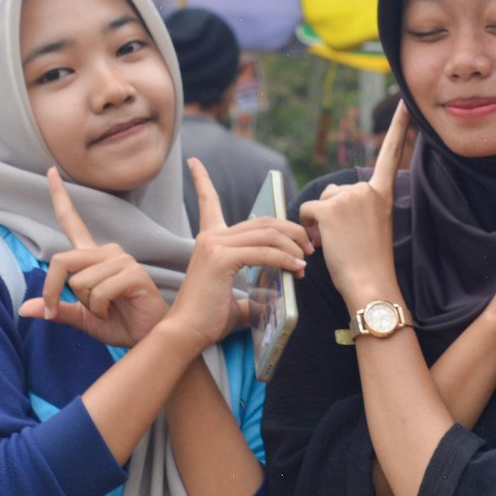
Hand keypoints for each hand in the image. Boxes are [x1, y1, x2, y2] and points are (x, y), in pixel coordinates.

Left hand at [19, 167, 166, 346]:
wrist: (148, 338)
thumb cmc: (119, 324)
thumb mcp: (82, 319)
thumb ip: (57, 310)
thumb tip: (23, 309)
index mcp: (93, 258)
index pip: (72, 222)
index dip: (60, 197)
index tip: (50, 171)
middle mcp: (107, 252)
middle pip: (62, 260)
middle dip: (54, 292)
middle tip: (56, 312)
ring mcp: (122, 260)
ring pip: (80, 282)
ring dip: (88, 305)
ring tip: (107, 310)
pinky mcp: (133, 273)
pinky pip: (99, 291)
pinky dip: (100, 309)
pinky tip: (115, 311)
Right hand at [168, 157, 311, 354]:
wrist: (186, 334)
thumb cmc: (207, 320)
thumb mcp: (234, 298)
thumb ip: (253, 290)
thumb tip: (274, 299)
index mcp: (210, 240)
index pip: (208, 202)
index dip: (201, 179)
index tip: (194, 162)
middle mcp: (210, 236)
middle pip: (263, 221)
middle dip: (291, 230)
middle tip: (309, 248)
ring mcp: (215, 245)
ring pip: (268, 234)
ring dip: (294, 245)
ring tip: (306, 261)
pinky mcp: (221, 258)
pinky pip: (265, 252)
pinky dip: (286, 259)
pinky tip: (297, 268)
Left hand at [299, 101, 410, 302]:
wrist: (370, 285)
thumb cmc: (370, 264)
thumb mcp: (371, 227)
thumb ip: (357, 206)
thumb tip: (325, 203)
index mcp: (383, 193)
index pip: (392, 152)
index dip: (399, 125)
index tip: (405, 99)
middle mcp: (368, 190)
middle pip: (335, 191)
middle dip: (331, 214)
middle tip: (346, 241)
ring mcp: (349, 197)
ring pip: (320, 202)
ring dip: (319, 223)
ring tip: (336, 244)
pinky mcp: (331, 209)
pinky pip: (307, 211)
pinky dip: (308, 228)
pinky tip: (322, 243)